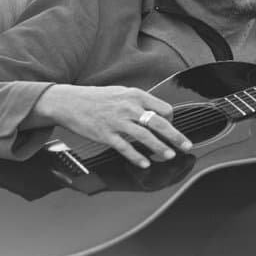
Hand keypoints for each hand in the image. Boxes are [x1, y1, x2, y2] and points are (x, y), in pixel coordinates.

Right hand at [32, 85, 191, 167]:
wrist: (69, 102)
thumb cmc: (96, 98)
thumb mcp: (120, 93)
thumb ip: (138, 102)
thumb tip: (156, 113)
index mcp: (134, 95)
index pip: (163, 108)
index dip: (171, 120)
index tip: (174, 128)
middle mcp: (128, 107)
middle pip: (158, 122)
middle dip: (175, 135)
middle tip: (186, 145)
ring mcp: (116, 121)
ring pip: (144, 136)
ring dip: (160, 147)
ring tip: (170, 155)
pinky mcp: (105, 134)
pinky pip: (125, 148)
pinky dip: (137, 156)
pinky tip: (145, 163)